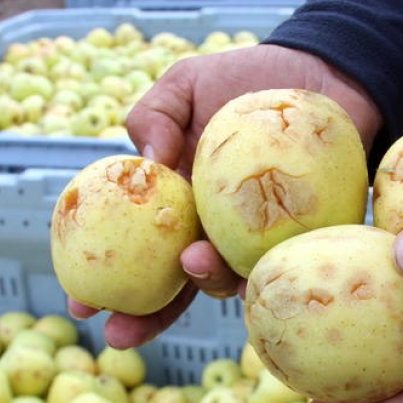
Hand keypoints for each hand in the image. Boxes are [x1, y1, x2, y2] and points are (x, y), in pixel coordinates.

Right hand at [69, 44, 382, 348]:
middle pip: (178, 288)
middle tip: (120, 333)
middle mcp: (218, 233)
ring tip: (194, 261)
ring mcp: (262, 239)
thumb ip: (153, 115)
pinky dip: (271, 269)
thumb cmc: (245, 78)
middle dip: (147, 320)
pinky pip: (288, 261)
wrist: (322, 69)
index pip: (138, 256)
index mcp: (181, 208)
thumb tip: (151, 160)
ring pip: (232, 280)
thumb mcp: (185, 85)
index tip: (80, 307)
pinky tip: (256, 268)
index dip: (108, 287)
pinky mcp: (309, 236)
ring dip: (208, 281)